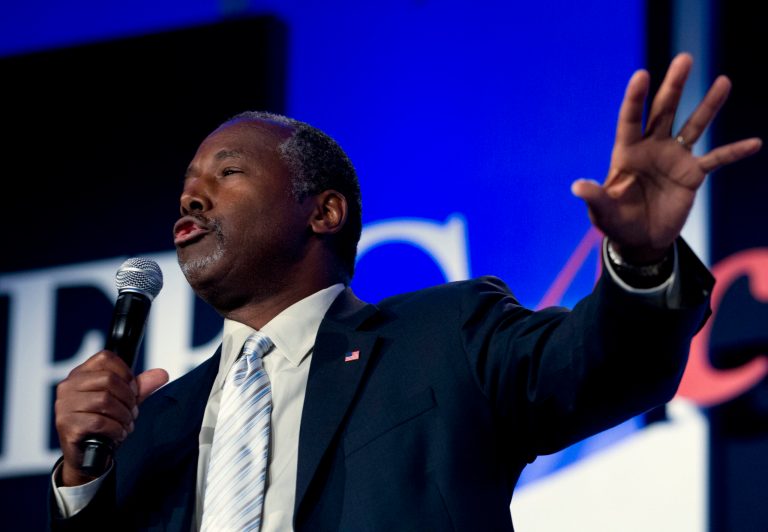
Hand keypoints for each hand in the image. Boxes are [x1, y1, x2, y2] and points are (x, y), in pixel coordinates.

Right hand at [54, 351, 167, 485]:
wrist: (87, 456)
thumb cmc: (103, 424)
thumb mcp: (124, 401)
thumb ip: (141, 387)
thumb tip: (162, 374)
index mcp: (80, 375)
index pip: (106, 358)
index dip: (126, 373)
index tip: (133, 391)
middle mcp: (68, 387)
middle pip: (108, 379)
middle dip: (128, 398)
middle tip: (132, 412)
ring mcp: (64, 406)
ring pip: (105, 400)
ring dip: (123, 415)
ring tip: (126, 423)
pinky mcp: (67, 425)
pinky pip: (99, 422)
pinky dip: (115, 429)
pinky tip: (118, 434)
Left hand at [571, 52, 761, 262]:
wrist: (640, 239)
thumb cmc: (617, 222)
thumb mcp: (603, 212)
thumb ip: (595, 196)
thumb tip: (577, 186)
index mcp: (627, 152)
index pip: (630, 119)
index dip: (635, 98)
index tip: (641, 75)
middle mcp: (652, 148)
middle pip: (663, 111)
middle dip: (673, 86)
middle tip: (684, 59)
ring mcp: (674, 158)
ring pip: (693, 125)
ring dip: (708, 105)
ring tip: (723, 81)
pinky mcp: (692, 175)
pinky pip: (716, 159)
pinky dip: (734, 152)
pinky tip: (754, 142)